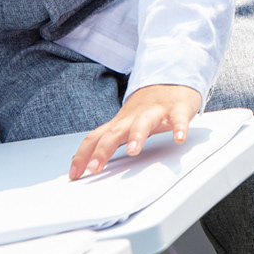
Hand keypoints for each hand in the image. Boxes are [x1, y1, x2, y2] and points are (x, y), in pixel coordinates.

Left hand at [69, 83, 202, 179]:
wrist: (173, 79)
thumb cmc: (147, 107)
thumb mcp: (125, 123)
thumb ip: (109, 140)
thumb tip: (87, 162)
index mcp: (120, 123)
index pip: (95, 137)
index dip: (83, 155)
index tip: (74, 174)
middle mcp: (134, 117)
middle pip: (115, 132)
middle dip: (102, 151)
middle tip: (94, 168)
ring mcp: (155, 112)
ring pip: (143, 123)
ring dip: (137, 136)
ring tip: (134, 151)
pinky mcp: (177, 109)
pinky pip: (178, 119)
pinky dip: (178, 128)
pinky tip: (179, 138)